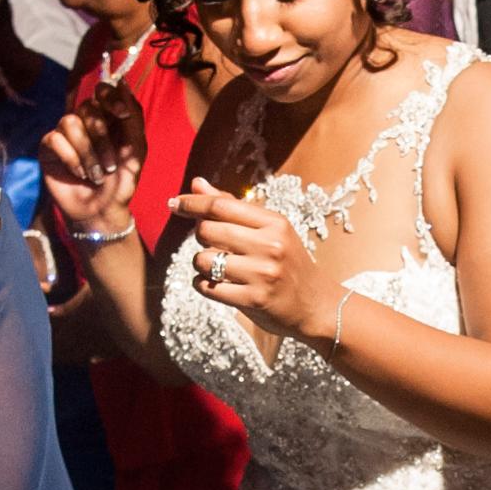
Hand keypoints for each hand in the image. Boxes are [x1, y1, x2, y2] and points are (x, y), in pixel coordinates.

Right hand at [41, 85, 145, 235]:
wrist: (103, 211)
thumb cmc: (121, 182)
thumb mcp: (135, 151)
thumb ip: (133, 117)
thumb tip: (122, 82)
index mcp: (107, 118)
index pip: (103, 91)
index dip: (111, 98)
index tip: (123, 116)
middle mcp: (85, 121)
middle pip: (87, 108)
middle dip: (102, 138)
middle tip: (111, 166)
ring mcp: (65, 133)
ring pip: (70, 122)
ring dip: (87, 152)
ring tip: (96, 174)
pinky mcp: (49, 147)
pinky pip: (55, 139)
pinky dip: (71, 158)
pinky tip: (80, 174)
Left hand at [170, 183, 328, 343]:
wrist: (316, 305)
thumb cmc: (288, 263)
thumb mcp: (270, 230)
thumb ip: (232, 207)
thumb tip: (197, 183)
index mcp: (275, 223)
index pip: (221, 206)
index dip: (192, 203)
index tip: (174, 203)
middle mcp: (270, 246)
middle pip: (207, 230)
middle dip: (201, 236)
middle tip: (213, 244)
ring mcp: (262, 274)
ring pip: (203, 260)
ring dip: (201, 264)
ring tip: (217, 267)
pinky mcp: (254, 300)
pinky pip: (208, 287)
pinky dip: (203, 285)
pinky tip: (215, 284)